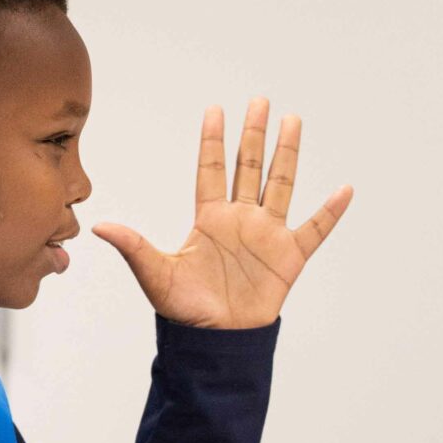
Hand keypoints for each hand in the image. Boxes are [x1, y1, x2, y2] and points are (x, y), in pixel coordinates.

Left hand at [94, 98, 352, 329]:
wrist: (218, 340)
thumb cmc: (186, 311)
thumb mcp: (155, 274)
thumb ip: (134, 246)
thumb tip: (99, 226)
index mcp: (210, 219)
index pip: (212, 170)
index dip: (213, 141)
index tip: (216, 109)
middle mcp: (240, 220)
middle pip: (249, 166)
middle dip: (254, 133)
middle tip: (260, 102)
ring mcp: (267, 235)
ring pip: (280, 184)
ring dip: (287, 153)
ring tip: (292, 122)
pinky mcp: (289, 257)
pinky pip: (314, 229)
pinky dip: (330, 211)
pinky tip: (344, 190)